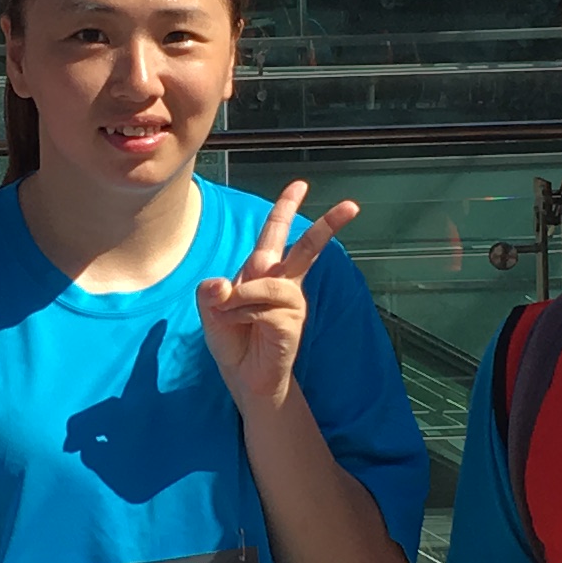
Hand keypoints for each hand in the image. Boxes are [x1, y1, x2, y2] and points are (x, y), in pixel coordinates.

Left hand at [194, 182, 361, 425]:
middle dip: (328, 225)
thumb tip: (223, 285)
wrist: (244, 377)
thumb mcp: (209, 310)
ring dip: (238, 300)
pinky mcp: (292, 321)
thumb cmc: (232, 340)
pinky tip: (243, 327)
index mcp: (263, 272)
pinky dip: (242, 314)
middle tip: (352, 205)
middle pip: (307, 247)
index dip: (285, 208)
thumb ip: (210, 291)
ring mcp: (292, 302)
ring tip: (229, 316)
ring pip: (265, 283)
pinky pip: (262, 306)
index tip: (301, 185)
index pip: (274, 234)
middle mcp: (283, 283)